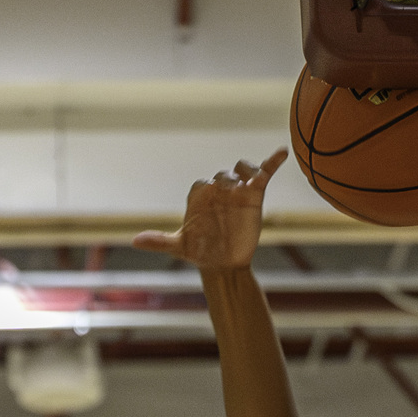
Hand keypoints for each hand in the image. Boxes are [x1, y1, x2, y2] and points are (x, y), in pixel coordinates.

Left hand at [133, 152, 287, 270]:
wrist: (224, 264)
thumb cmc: (200, 253)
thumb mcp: (180, 247)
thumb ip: (160, 241)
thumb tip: (135, 241)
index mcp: (199, 196)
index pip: (202, 184)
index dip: (207, 189)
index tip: (213, 197)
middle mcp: (218, 191)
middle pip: (223, 175)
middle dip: (227, 182)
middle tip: (232, 194)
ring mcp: (237, 192)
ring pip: (241, 169)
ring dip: (245, 171)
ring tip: (250, 183)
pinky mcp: (255, 195)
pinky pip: (264, 173)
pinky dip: (272, 161)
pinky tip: (282, 152)